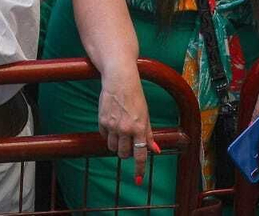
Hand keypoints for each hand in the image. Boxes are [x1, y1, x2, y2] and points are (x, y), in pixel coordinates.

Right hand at [97, 67, 157, 185]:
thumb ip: (149, 134)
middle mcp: (126, 129)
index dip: (139, 169)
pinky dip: (108, 135)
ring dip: (117, 145)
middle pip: (123, 154)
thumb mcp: (145, 115)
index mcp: (140, 127)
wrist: (119, 79)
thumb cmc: (135, 96)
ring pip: (113, 148)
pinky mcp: (102, 121)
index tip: (138, 179)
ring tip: (120, 132)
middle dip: (126, 152)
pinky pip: (104, 137)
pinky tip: (112, 124)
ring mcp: (112, 126)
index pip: (140, 154)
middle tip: (128, 142)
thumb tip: (156, 150)